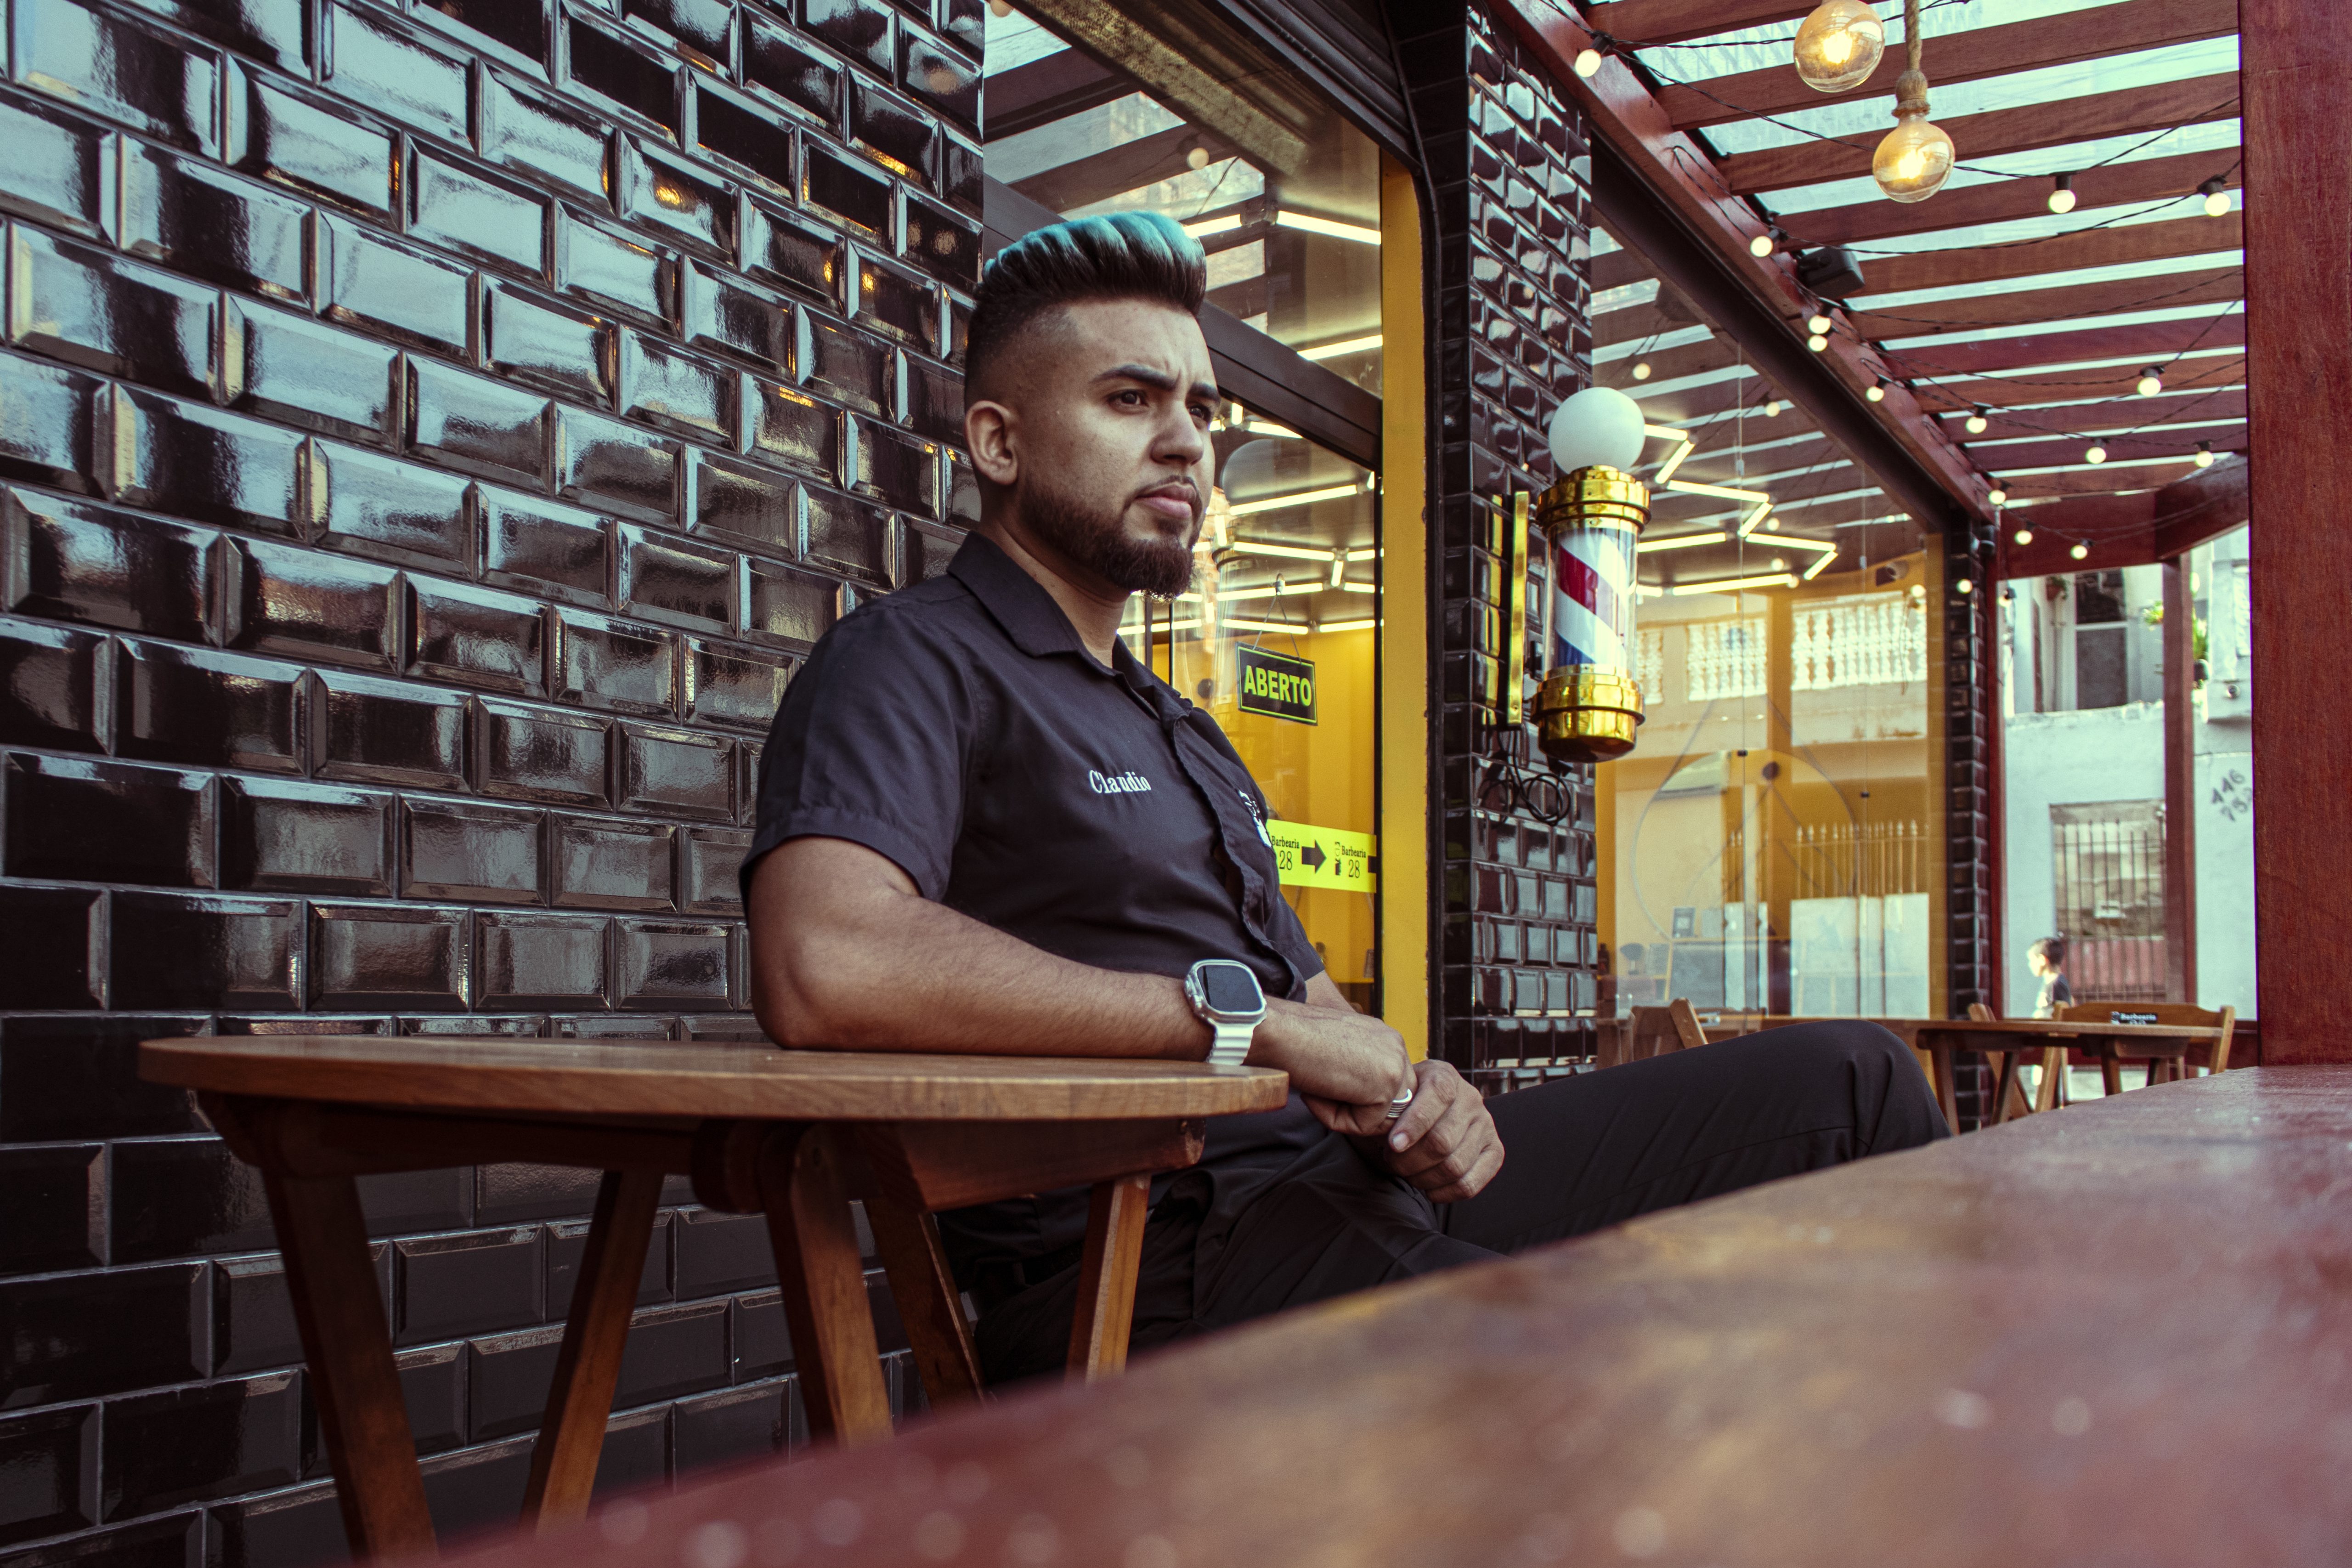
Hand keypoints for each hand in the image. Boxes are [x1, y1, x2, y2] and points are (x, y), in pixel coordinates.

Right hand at [1249, 998, 1412, 1107]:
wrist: (1277, 1031)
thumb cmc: (1294, 1040)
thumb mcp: (1336, 1053)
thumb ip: (1358, 1071)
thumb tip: (1363, 1100)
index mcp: (1384, 1037)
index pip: (1388, 1085)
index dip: (1356, 1096)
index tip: (1324, 1081)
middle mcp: (1395, 1046)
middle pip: (1392, 1104)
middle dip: (1358, 1110)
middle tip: (1321, 1092)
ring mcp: (1394, 1065)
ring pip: (1380, 1118)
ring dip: (1345, 1115)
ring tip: (1317, 1092)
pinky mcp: (1384, 1086)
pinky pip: (1365, 1125)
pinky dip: (1336, 1120)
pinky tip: (1316, 1093)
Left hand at [1361, 1060, 1504, 1203]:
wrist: (1424, 1110)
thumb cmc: (1401, 1105)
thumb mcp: (1392, 1095)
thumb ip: (1386, 1106)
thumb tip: (1377, 1125)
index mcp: (1445, 1076)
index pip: (1438, 1096)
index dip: (1415, 1123)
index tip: (1394, 1144)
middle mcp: (1471, 1099)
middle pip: (1442, 1140)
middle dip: (1410, 1160)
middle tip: (1393, 1162)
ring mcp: (1486, 1125)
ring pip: (1455, 1166)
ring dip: (1424, 1178)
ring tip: (1408, 1173)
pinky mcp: (1494, 1151)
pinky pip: (1470, 1184)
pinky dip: (1445, 1193)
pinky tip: (1428, 1188)